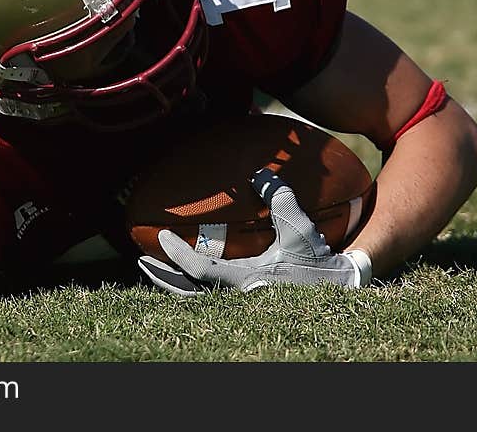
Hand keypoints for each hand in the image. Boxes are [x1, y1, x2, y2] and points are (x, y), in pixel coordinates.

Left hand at [137, 168, 371, 295]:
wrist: (335, 288)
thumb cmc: (316, 261)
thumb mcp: (301, 229)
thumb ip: (281, 199)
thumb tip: (260, 173)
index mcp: (246, 281)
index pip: (200, 271)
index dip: (177, 256)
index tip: (163, 240)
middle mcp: (237, 297)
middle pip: (187, 293)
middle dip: (163, 278)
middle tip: (141, 260)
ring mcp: (239, 303)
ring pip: (195, 298)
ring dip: (173, 283)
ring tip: (155, 266)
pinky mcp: (243, 302)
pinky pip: (207, 296)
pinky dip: (191, 285)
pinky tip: (183, 273)